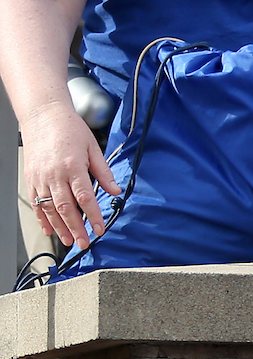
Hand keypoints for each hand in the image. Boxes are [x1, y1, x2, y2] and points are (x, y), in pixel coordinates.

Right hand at [20, 100, 118, 249]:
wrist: (43, 115)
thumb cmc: (69, 129)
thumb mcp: (93, 148)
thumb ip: (103, 172)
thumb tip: (115, 191)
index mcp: (72, 166)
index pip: (84, 197)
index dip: (92, 216)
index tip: (99, 230)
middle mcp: (54, 174)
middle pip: (65, 208)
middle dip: (76, 228)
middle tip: (84, 243)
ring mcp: (40, 177)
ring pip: (49, 208)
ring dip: (59, 227)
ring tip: (69, 241)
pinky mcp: (31, 178)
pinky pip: (35, 202)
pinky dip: (41, 218)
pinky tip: (49, 230)